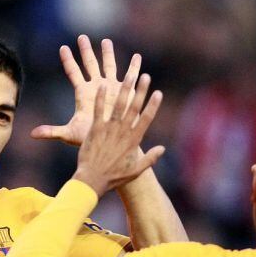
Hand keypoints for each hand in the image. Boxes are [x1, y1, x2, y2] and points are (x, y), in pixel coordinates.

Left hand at [31, 36, 141, 145]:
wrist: (108, 143)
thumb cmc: (89, 138)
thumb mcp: (69, 134)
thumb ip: (51, 132)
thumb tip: (32, 134)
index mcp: (83, 93)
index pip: (73, 73)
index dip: (68, 61)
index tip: (63, 48)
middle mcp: (96, 87)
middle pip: (90, 64)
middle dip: (86, 51)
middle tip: (82, 37)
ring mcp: (110, 88)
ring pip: (109, 66)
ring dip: (108, 54)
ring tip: (106, 41)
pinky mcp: (124, 93)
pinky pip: (130, 77)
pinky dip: (134, 68)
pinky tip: (137, 57)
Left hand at [74, 73, 164, 196]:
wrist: (92, 180)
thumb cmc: (113, 177)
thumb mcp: (135, 171)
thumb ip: (150, 159)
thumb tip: (163, 148)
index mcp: (133, 141)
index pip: (146, 119)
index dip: (153, 105)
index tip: (158, 93)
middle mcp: (122, 133)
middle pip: (134, 108)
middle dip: (140, 91)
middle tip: (146, 76)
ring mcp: (109, 130)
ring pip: (118, 106)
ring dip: (124, 90)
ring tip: (129, 76)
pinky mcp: (95, 130)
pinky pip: (98, 111)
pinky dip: (101, 98)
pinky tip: (103, 86)